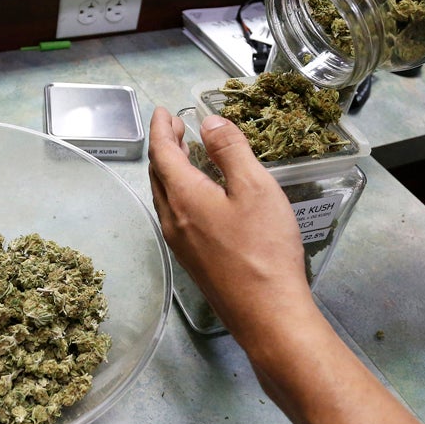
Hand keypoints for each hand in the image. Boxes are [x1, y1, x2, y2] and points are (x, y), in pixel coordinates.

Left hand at [146, 107, 315, 341]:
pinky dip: (180, 192)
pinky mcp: (192, 260)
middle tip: (177, 128)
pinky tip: (200, 194)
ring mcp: (180, 243)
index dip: (162, 128)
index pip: (162, 153)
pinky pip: (175, 215)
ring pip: (165, 197)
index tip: (164, 110)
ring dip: (171, 171)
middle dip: (165, 147)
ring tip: (186, 154)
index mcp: (183, 198)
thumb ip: (230, 151)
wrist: (266, 313)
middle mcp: (172, 220)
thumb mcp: (254, 188)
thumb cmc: (264, 248)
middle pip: (158, 175)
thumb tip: (209, 123)